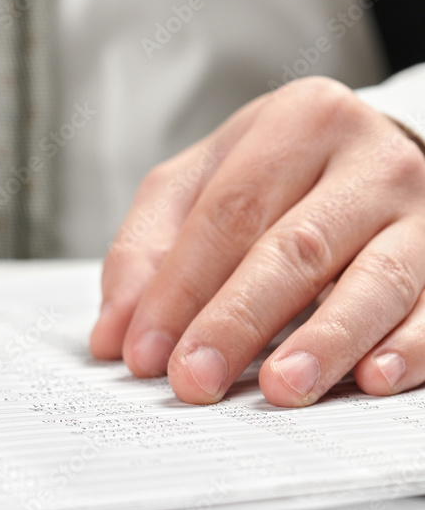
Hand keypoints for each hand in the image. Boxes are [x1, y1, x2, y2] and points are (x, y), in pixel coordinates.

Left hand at [90, 76, 424, 406]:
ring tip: (282, 387)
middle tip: (196, 378)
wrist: (377, 150)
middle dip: (238, 321)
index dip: (180, 287)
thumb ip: (147, 249)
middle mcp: (366, 158)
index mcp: (295, 123)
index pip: (227, 213)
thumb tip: (116, 333)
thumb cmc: (277, 172)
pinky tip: (374, 378)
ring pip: (375, 279)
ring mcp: (421, 210)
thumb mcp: (201, 181)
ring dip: (326, 341)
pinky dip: (409, 346)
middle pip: (295, 246)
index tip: (145, 350)